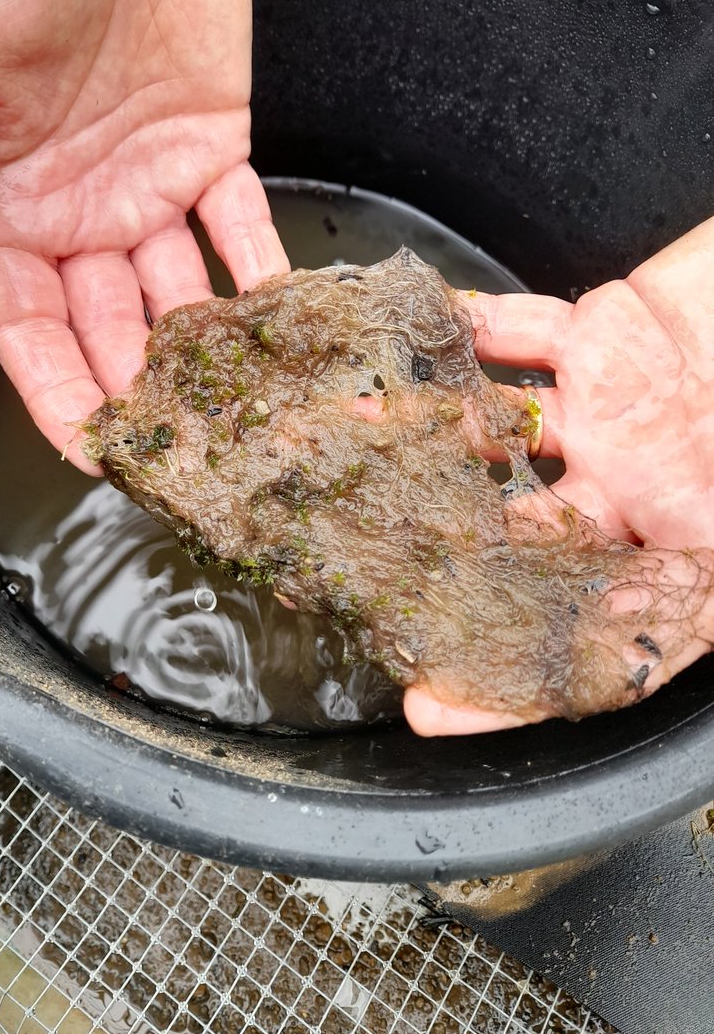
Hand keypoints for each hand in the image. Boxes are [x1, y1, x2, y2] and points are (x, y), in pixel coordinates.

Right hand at [0, 0, 288, 471]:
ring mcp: (148, 183)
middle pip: (109, 331)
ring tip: (245, 415)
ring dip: (207, 359)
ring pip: (179, 298)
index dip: (58, 394)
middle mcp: (74, 210)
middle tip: (184, 457)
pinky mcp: (215, 146)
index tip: (94, 455)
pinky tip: (286, 334)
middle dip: (143, 398)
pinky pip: (242, 228)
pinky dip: (264, 279)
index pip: (27, 326)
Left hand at [405, 216, 713, 734]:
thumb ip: (688, 613)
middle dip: (434, 541)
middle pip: (507, 526)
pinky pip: (523, 328)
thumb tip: (629, 670)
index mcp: (660, 557)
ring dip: (428, 425)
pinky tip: (420, 332)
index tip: (428, 707)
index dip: (505, 676)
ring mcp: (605, 413)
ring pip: (497, 424)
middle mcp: (618, 490)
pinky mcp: (603, 335)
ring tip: (358, 429)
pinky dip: (474, 327)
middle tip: (353, 550)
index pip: (572, 631)